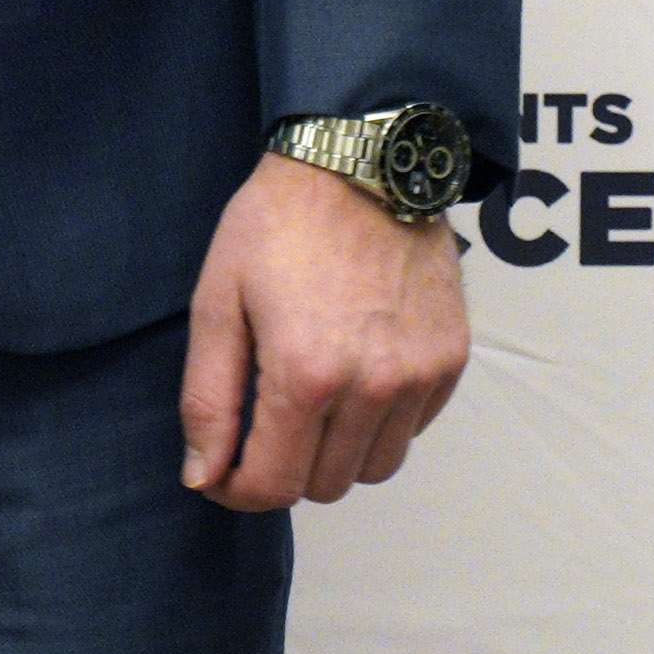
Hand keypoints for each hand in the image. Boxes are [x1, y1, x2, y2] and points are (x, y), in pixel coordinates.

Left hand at [178, 152, 467, 510]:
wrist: (361, 163)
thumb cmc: (278, 224)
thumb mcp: (217, 301)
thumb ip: (208, 398)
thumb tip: (202, 475)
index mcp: (306, 375)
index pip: (272, 485)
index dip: (236, 490)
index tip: (219, 470)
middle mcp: (373, 386)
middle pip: (324, 487)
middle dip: (284, 468)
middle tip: (262, 422)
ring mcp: (420, 376)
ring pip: (373, 469)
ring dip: (335, 454)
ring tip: (310, 398)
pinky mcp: (451, 360)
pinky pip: (411, 431)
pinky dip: (380, 424)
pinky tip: (353, 375)